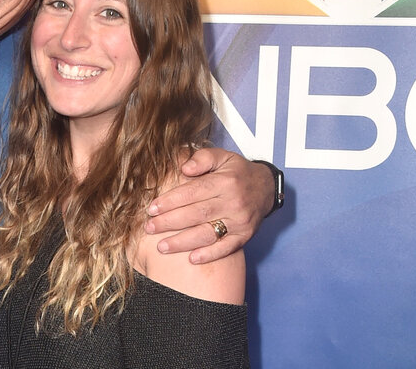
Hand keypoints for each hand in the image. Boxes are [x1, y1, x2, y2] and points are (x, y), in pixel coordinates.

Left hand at [145, 148, 273, 263]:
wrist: (266, 188)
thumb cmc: (236, 171)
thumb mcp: (222, 156)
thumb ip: (202, 158)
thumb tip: (184, 168)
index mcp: (225, 182)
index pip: (192, 192)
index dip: (170, 201)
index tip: (151, 209)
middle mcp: (233, 202)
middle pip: (196, 214)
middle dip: (170, 223)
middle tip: (149, 228)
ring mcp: (240, 221)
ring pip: (208, 234)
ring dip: (183, 242)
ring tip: (162, 247)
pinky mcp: (245, 236)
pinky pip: (227, 248)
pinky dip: (210, 254)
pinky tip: (192, 259)